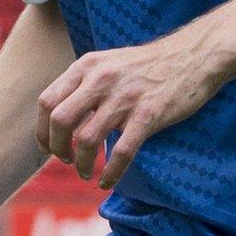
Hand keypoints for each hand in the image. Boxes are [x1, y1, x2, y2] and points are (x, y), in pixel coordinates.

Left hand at [36, 33, 222, 189]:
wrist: (194, 55)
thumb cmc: (149, 65)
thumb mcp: (109, 63)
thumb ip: (84, 83)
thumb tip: (61, 117)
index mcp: (87, 66)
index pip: (47, 102)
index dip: (42, 130)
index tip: (48, 147)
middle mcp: (101, 79)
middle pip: (60, 121)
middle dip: (57, 148)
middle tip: (66, 160)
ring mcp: (125, 97)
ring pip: (86, 140)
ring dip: (81, 164)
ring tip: (86, 173)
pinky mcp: (149, 114)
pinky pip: (121, 152)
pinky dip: (110, 172)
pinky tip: (108, 181)